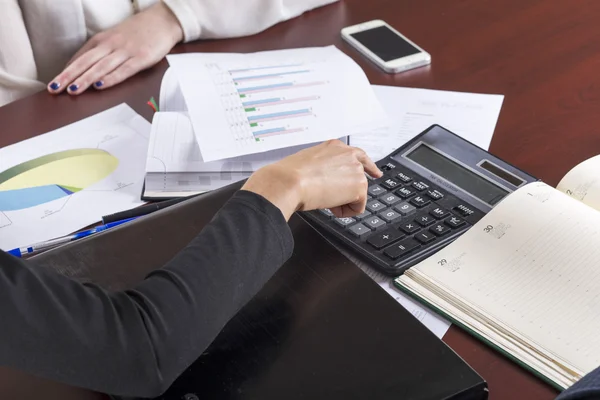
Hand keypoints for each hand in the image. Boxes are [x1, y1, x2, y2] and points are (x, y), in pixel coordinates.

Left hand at [47, 3, 182, 94]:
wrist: (163, 20)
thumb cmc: (139, 31)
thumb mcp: (115, 38)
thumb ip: (100, 52)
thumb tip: (83, 67)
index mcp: (103, 40)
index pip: (80, 58)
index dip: (65, 71)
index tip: (54, 84)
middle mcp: (111, 45)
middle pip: (86, 62)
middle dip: (68, 76)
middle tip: (55, 89)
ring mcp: (126, 52)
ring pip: (101, 67)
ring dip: (86, 79)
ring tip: (73, 90)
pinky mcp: (141, 58)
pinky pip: (123, 70)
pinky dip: (111, 78)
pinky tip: (101, 85)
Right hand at [242, 140, 381, 220]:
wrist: (289, 181)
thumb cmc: (290, 174)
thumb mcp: (308, 162)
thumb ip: (323, 166)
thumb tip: (324, 178)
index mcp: (335, 146)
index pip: (358, 156)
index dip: (368, 167)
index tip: (375, 173)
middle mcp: (349, 154)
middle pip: (359, 178)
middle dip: (346, 192)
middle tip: (328, 197)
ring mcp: (356, 170)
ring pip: (356, 194)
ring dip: (342, 201)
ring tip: (323, 198)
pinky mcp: (359, 187)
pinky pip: (358, 207)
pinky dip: (344, 212)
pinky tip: (330, 206)